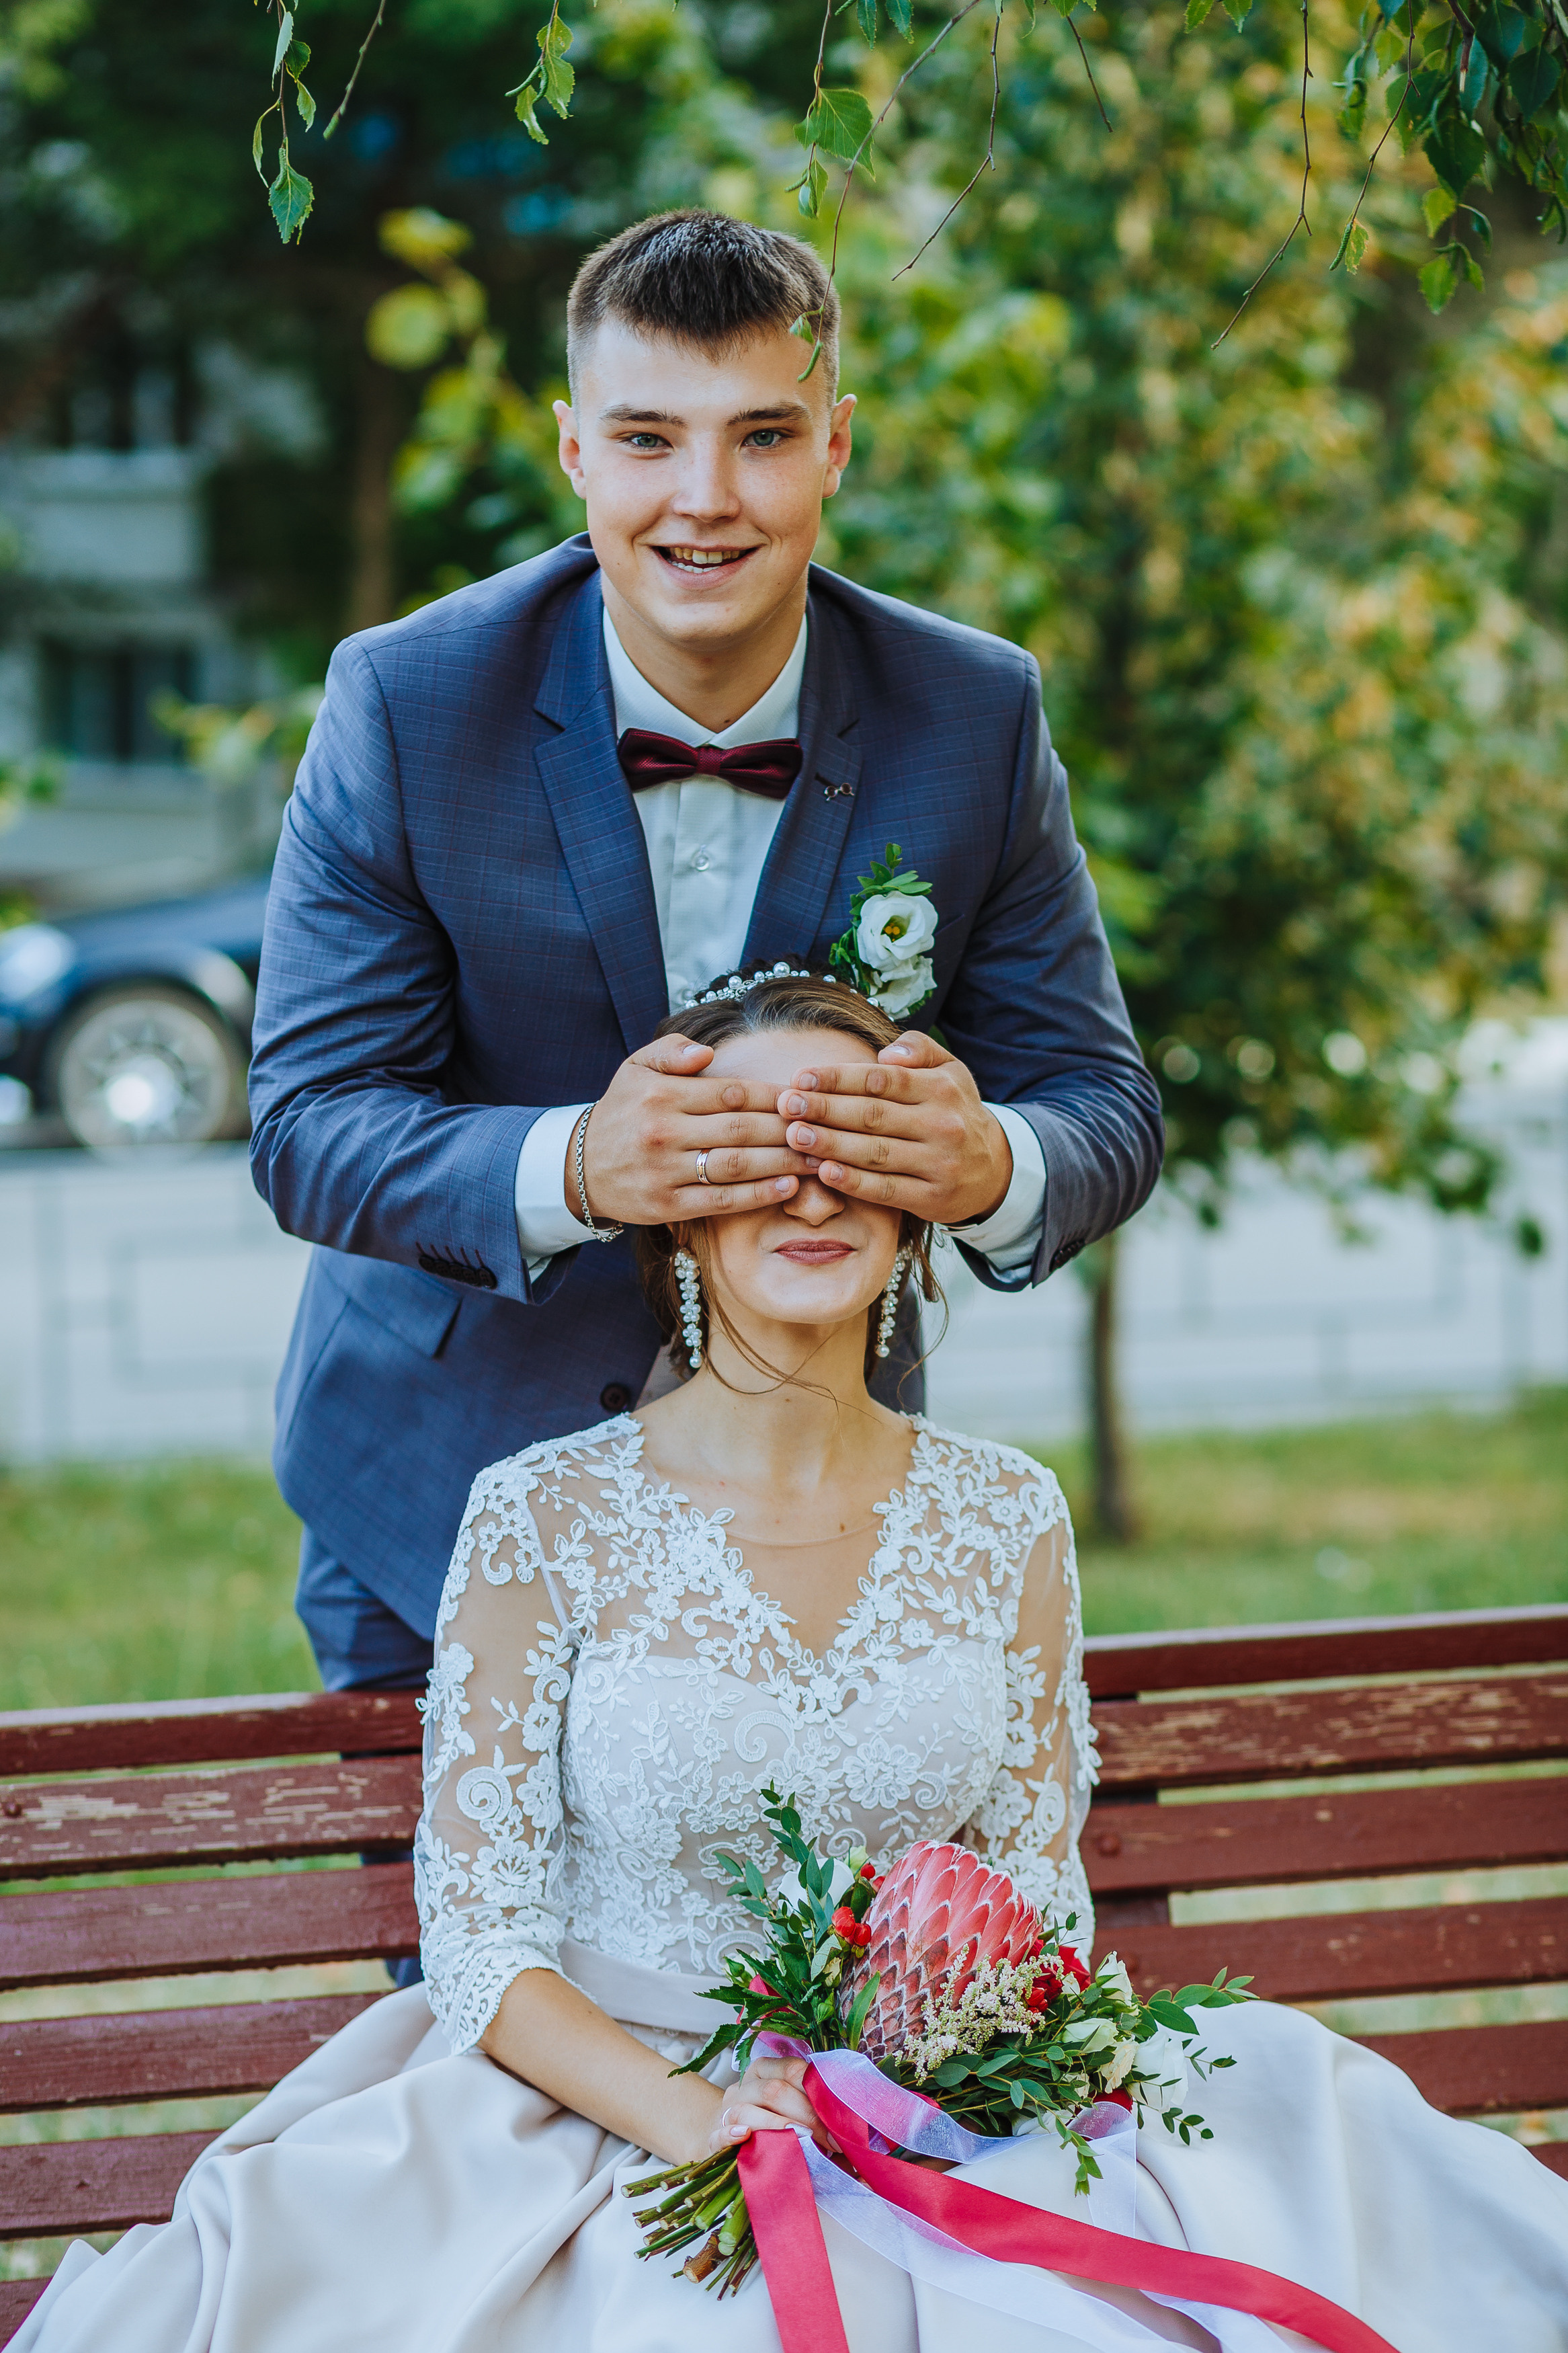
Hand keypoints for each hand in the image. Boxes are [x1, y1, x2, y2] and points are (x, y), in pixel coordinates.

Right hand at [572, 1036, 813, 1227]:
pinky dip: (757, 1195)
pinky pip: (720, 1201)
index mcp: (662, 1094)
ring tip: (818, 1159)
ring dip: (783, 1162)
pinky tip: (787, 1186)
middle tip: (827, 1129)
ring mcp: (664, 1171)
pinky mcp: (666, 1205)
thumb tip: (708, 1050)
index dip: (774, 1096)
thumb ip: (672, 1051)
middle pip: (741, 1129)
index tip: (808, 1097)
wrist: (580, 1166)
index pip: (732, 1093)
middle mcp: (663, 1131)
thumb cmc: (622, 1111)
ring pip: (735, 1165)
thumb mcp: (636, 1069)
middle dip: (789, 1129)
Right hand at [708, 2051, 835, 2155]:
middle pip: (774, 2090)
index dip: (818, 2094)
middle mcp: (745, 2087)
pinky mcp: (712, 2139)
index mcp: (766, 2072)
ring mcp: (726, 2111)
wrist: (727, 2138)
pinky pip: (719, 2134)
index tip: (840, 2123)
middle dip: (806, 2115)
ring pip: (746, 2110)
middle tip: (830, 2142)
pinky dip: (731, 2134)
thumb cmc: (770, 2125)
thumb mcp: (791, 2109)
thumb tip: (850, 2131)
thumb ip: (813, 2111)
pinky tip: (745, 2136)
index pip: (792, 2070)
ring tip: (799, 2139)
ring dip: (775, 2125)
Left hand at [778, 1030, 1012, 1225]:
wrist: (994, 1168)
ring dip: (830, 1144)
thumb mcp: (950, 1070)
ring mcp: (938, 1163)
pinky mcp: (932, 1198)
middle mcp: (941, 1124)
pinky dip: (854, 1182)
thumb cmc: (955, 1111)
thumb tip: (886, 1052)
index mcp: (940, 1088)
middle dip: (824, 1109)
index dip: (837, 1078)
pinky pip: (886, 1190)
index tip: (801, 1077)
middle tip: (786, 1105)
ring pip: (874, 1152)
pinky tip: (823, 1172)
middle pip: (872, 1115)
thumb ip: (918, 1049)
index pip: (880, 1080)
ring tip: (793, 1135)